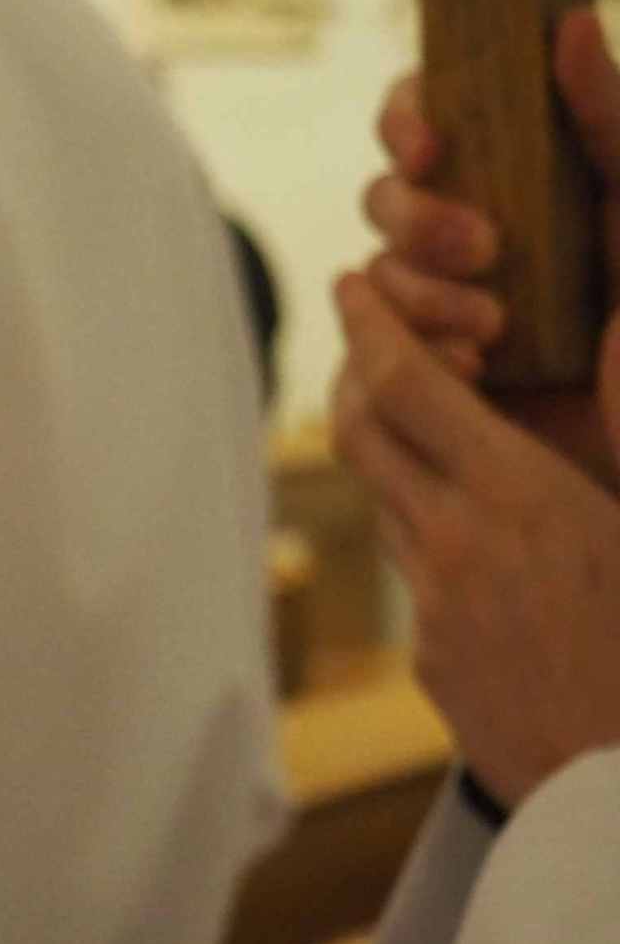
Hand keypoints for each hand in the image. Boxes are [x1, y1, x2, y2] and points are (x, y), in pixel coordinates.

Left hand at [333, 274, 619, 806]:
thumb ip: (619, 439)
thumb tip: (593, 358)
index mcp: (524, 501)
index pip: (409, 388)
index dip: (370, 325)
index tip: (351, 282)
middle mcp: (457, 545)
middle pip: (362, 434)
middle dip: (356, 375)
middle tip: (368, 338)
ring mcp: (435, 607)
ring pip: (390, 503)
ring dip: (403, 463)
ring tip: (443, 440)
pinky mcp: (430, 660)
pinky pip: (419, 579)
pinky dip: (437, 543)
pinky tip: (490, 555)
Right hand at [362, 10, 619, 475]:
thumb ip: (611, 123)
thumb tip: (567, 21)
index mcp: (515, 174)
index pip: (425, 115)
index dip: (406, 119)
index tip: (432, 150)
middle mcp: (466, 226)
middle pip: (384, 193)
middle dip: (420, 220)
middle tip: (486, 252)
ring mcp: (438, 298)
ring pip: (373, 271)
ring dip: (423, 295)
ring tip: (494, 334)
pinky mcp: (419, 366)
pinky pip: (369, 343)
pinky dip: (411, 349)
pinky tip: (472, 369)